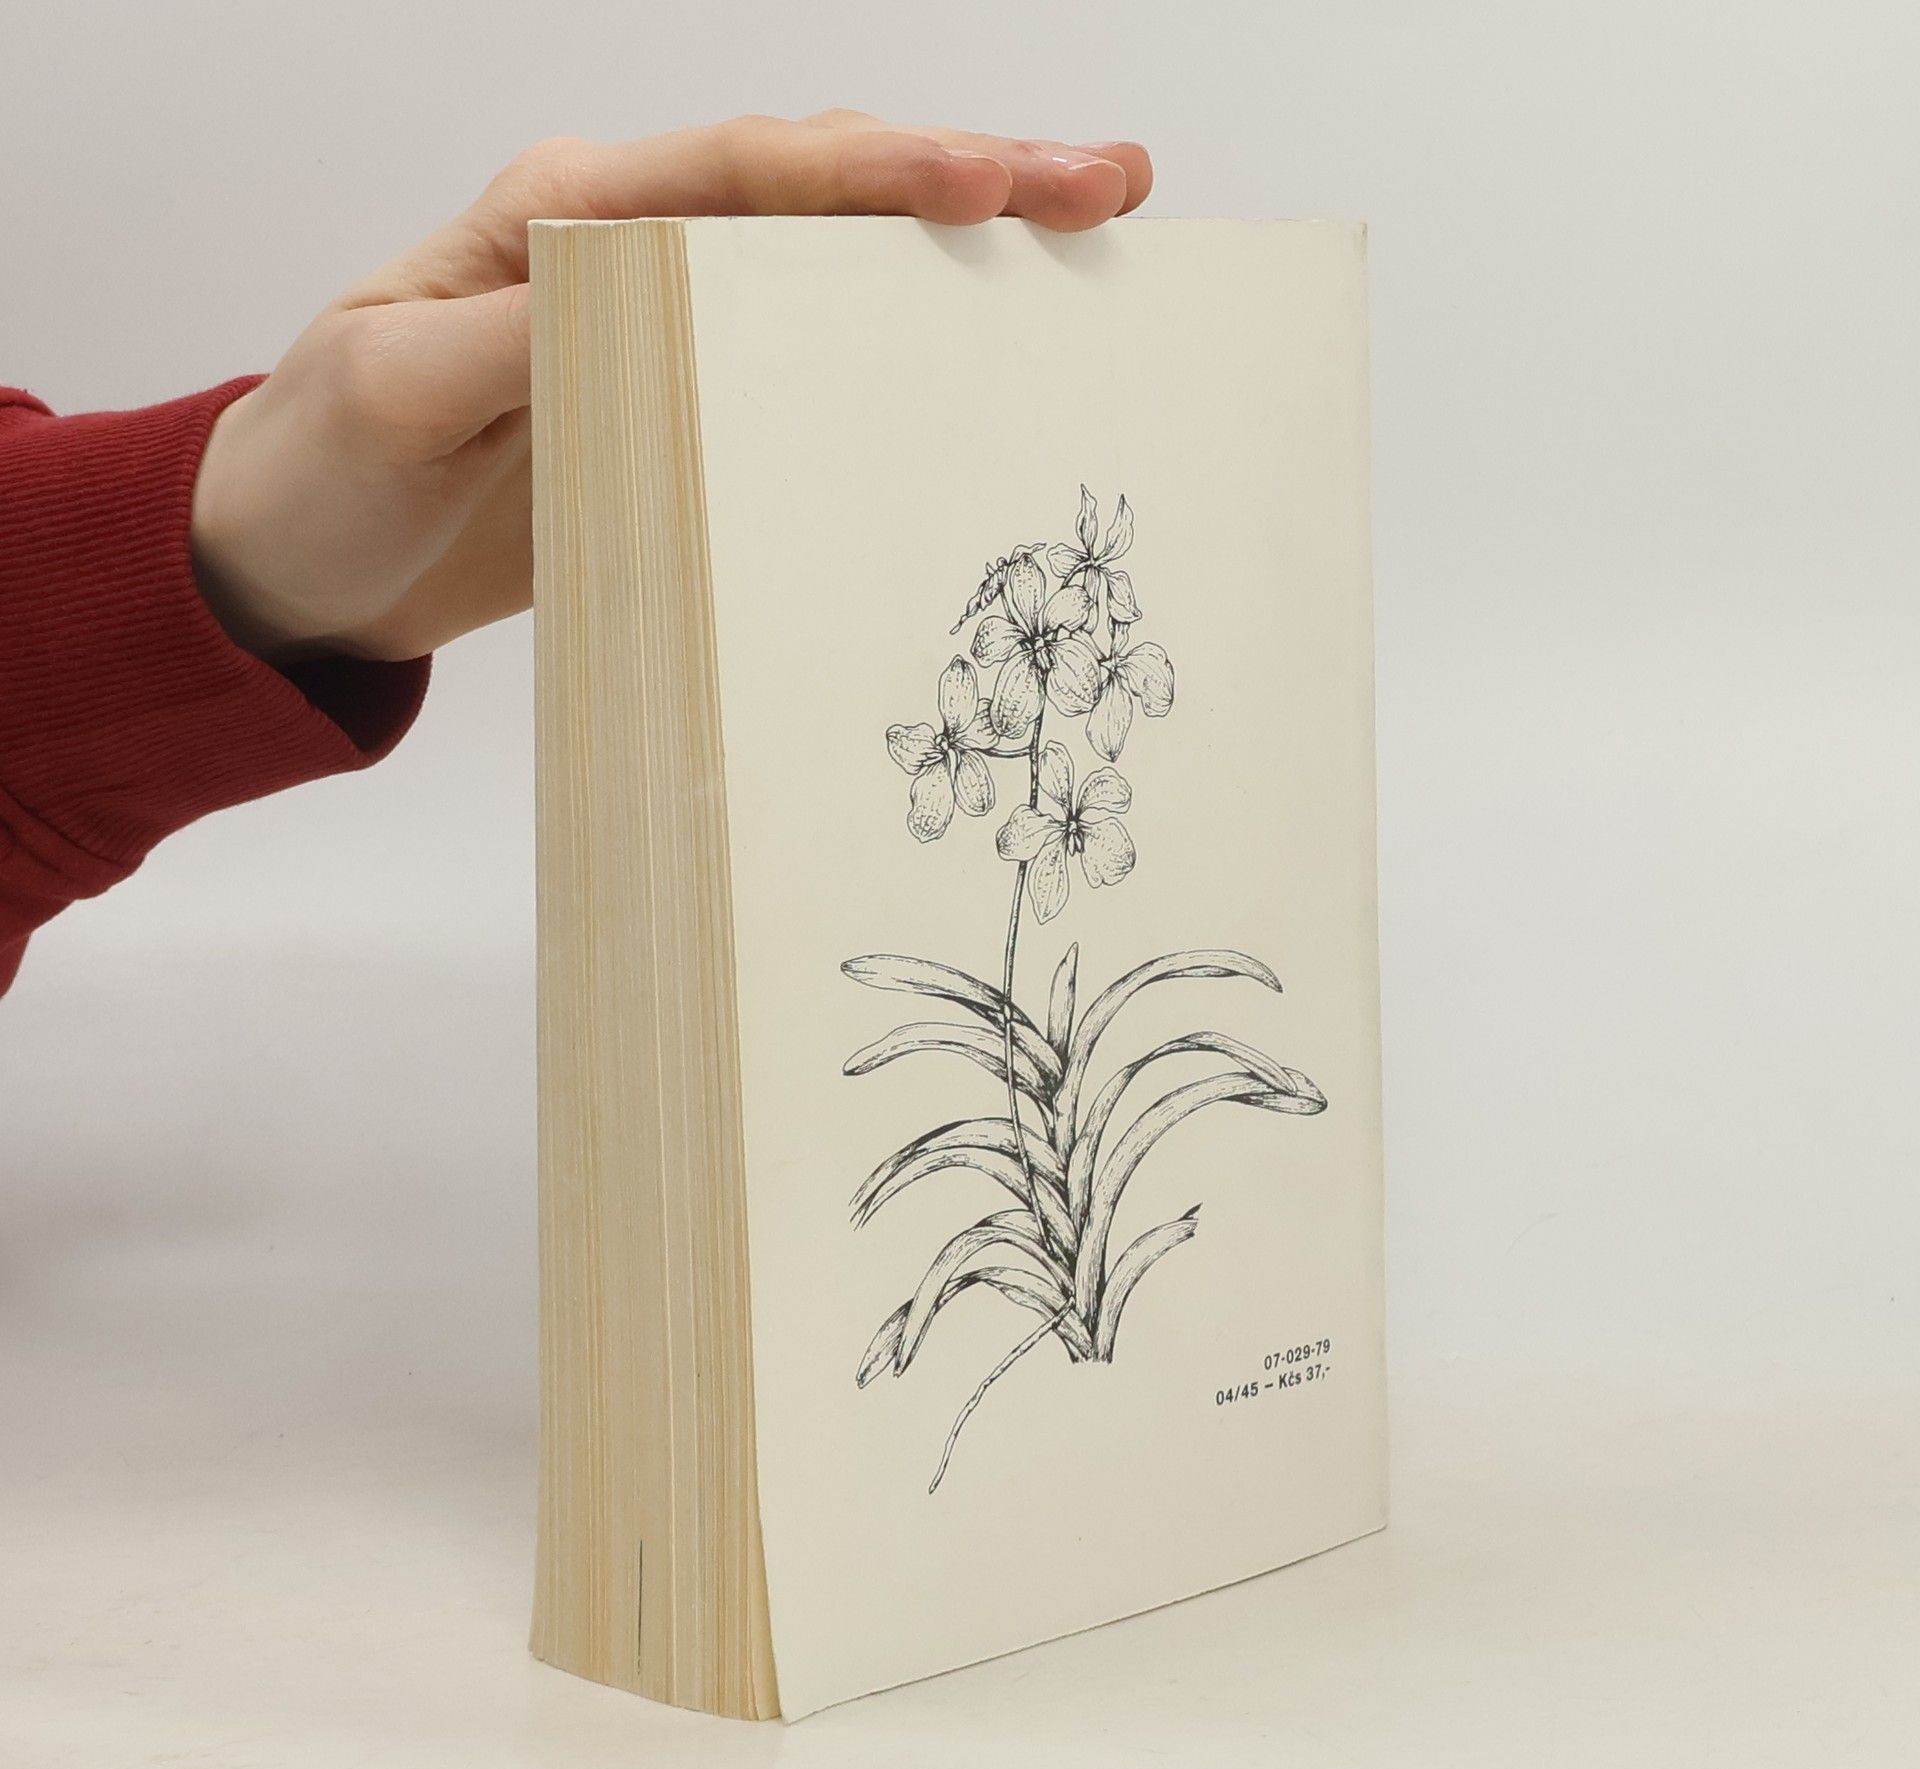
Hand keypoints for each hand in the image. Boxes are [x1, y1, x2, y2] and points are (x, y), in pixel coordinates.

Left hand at [190, 112, 1152, 665]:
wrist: (301, 560)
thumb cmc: (326, 469)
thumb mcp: (392, 393)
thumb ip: (509, 336)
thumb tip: (633, 294)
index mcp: (563, 212)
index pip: (744, 172)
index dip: (874, 175)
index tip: (989, 184)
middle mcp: (630, 239)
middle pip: (822, 183)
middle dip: (972, 172)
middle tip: (1109, 184)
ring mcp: (667, 318)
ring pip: (836, 249)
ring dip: (964, 238)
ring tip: (1090, 233)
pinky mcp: (683, 394)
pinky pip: (810, 346)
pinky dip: (904, 331)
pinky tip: (981, 340)